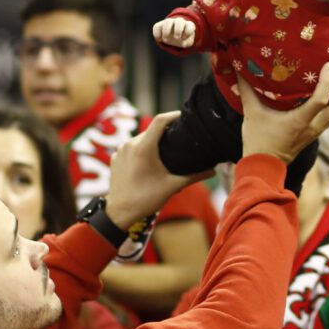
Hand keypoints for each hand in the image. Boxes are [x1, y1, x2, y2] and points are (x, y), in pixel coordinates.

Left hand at [105, 111, 212, 229]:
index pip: (160, 120)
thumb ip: (194, 176)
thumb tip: (213, 171)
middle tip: (178, 140)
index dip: (173, 115)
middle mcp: (129, 144)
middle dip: (164, 134)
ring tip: (164, 153)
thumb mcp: (172, 186)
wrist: (119, 213)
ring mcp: (120, 151)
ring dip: (152, 143)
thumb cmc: (146, 199)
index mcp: (144, 147)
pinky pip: (130, 149)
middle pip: (150, 131)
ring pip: (140, 140)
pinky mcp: (115, 158)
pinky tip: (148, 164)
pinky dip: (140, 152)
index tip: (183, 116)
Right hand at [153, 18, 195, 48]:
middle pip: (179, 21)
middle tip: (176, 38)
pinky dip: (157, 34)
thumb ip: (187, 42)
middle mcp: (179, 22)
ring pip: (167, 22)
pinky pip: (157, 26)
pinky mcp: (160, 25)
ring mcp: (169, 23)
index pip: (189, 25)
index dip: (187, 32)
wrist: (175, 38)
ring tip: (166, 40)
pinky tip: (159, 40)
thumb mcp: (188, 42)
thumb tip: (183, 42)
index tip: (183, 39)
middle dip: (178, 30)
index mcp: (188, 25)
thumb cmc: (183, 40)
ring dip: (166, 31)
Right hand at [239, 63, 328, 163]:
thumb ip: (247, 91)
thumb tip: (239, 70)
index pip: (321, 99)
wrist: (263, 166)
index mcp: (300, 121)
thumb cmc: (258, 140)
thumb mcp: (251, 114)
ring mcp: (316, 131)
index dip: (328, 81)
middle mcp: (313, 126)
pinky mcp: (314, 133)